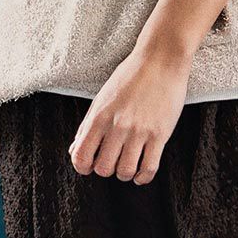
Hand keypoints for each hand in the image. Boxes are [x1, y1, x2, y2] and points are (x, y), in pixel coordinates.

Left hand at [70, 44, 191, 182]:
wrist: (161, 60)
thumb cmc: (131, 76)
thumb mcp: (102, 98)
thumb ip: (87, 126)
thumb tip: (75, 150)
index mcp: (99, 116)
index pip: (81, 156)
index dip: (82, 167)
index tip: (89, 166)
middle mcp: (117, 126)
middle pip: (103, 168)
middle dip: (105, 170)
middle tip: (112, 162)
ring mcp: (140, 131)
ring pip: (125, 172)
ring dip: (124, 174)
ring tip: (127, 167)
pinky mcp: (160, 135)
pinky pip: (149, 168)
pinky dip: (143, 177)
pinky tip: (141, 173)